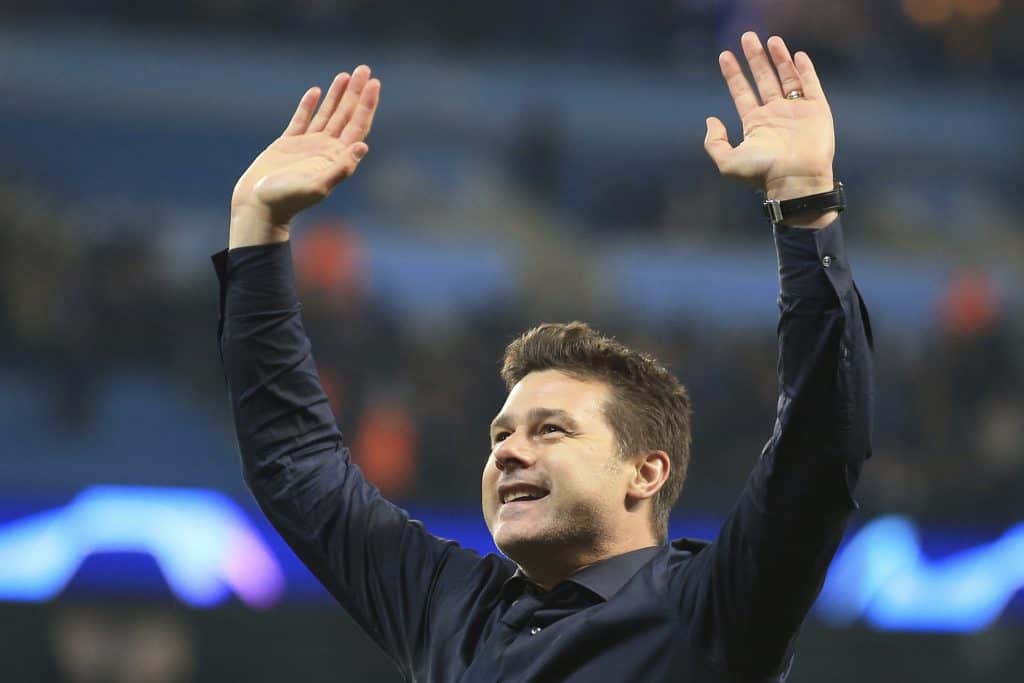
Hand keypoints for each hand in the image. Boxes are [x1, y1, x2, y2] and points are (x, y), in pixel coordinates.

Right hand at [229, 65, 380, 248]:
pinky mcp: (288, 144)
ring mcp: (308, 146)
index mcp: (337, 158)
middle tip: (364, 68)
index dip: (367, 105)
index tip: (375, 84)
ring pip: (327, 114)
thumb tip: (363, 147)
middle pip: (346, 115)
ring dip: (337, 95)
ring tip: (345, 75)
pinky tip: (316, 91)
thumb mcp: (317, 186)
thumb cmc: (288, 200)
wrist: (259, 206)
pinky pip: (302, 120)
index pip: (358, 126)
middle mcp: (326, 150)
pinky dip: (309, 105)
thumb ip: (341, 168)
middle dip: (356, 92)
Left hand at [704, 33, 835, 212]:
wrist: (796, 179)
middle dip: (755, 58)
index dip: (733, 74)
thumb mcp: (728, 162)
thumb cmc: (762, 173)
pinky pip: (811, 85)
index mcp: (755, 124)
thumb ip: (714, 142)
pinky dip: (805, 69)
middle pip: (763, 79)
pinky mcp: (817, 110)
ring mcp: (796, 111)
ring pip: (786, 78)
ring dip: (778, 58)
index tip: (724, 55)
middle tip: (747, 37)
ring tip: (771, 39)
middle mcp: (775, 115)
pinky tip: (796, 54)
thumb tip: (710, 119)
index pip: (741, 92)